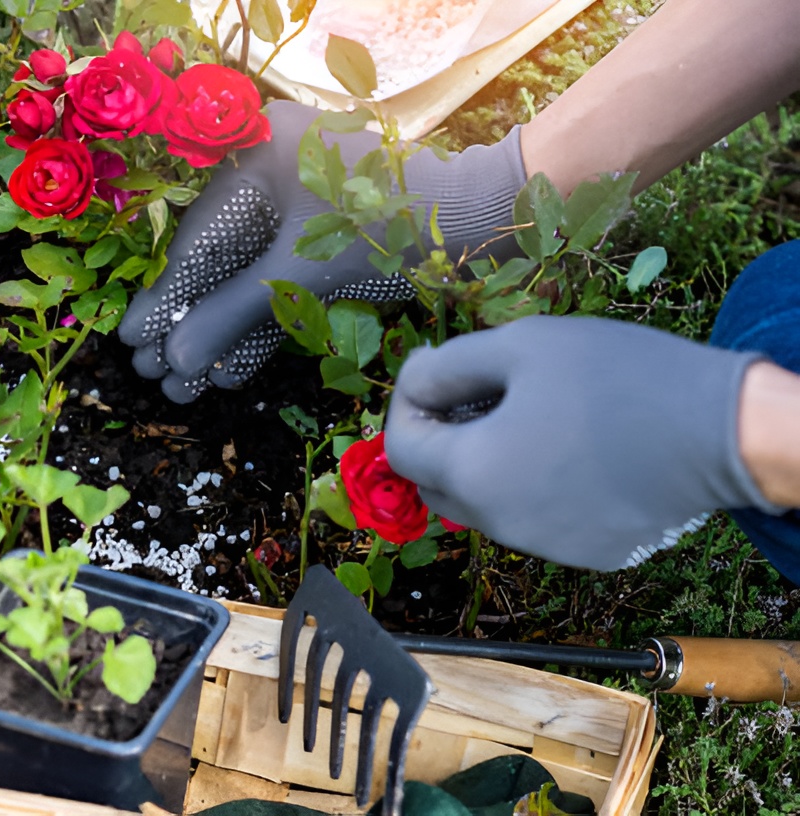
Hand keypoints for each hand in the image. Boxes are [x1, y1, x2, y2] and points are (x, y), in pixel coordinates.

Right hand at [117, 100, 526, 402]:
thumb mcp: (300, 270)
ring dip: (220, 335)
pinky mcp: (323, 244)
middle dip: (189, 324)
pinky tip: (229, 372)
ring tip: (183, 388)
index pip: (198, 237)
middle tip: (151, 373)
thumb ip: (234, 313)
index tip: (134, 340)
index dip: (168, 297)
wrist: (479, 221)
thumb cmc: (386, 224)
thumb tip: (175, 360)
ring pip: (246, 281)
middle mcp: (271, 177)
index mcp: (257, 153)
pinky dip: (259, 328)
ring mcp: (298, 212)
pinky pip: (279, 288)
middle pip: (216, 262)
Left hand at [383, 315, 781, 570]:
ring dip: (486, 463)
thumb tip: (413, 383)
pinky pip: (537, 520)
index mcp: (473, 472)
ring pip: (486, 505)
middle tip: (474, 392)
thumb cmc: (616, 376)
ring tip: (529, 415)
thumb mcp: (519, 346)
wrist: (723, 431)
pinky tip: (573, 450)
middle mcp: (499, 524)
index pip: (401, 449)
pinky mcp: (589, 554)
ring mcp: (545, 547)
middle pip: (436, 484)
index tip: (429, 374)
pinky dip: (534, 487)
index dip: (405, 406)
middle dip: (439, 439)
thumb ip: (446, 367)